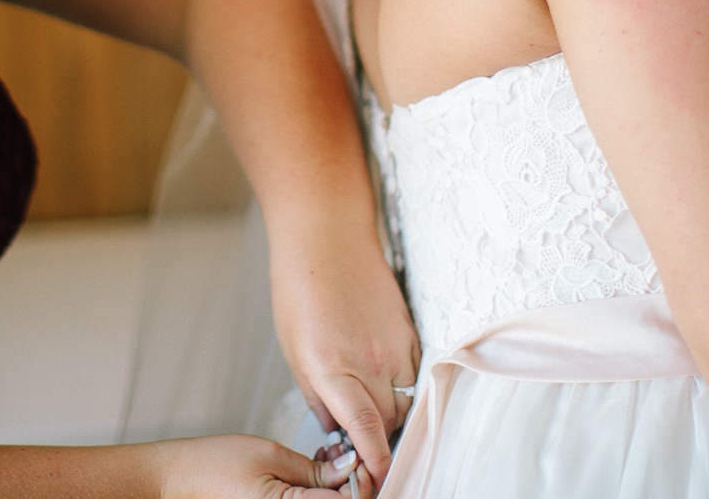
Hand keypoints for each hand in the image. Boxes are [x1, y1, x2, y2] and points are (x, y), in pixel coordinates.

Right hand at [152, 434, 362, 498]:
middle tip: (342, 459)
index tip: (360, 460)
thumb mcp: (271, 455)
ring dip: (334, 492)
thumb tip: (349, 469)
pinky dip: (315, 497)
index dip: (361, 480)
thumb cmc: (210, 467)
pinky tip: (311, 478)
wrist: (175, 480)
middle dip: (349, 487)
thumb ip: (314, 470)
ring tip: (325, 463)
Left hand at [269, 224, 419, 487]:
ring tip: (366, 397)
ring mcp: (396, 346)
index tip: (374, 478)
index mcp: (334, 368)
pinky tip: (379, 370)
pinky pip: (414, 375)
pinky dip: (400, 385)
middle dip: (377, 438)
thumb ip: (318, 395)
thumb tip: (335, 428)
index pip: (366, 431)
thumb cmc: (301, 287)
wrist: (327, 234)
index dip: (374, 462)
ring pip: (405, 401)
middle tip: (359, 437)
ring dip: (390, 412)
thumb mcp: (294, 350)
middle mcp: (372, 361)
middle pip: (389, 423)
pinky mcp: (410, 332)